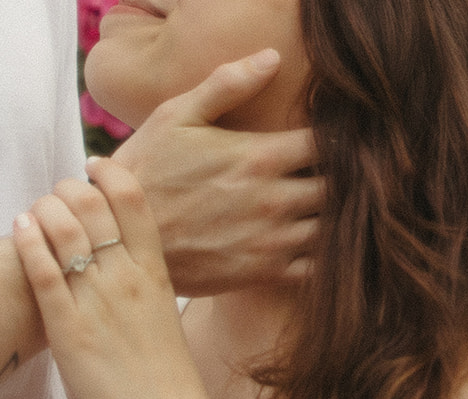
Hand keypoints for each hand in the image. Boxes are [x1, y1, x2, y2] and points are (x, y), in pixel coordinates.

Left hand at [12, 162, 213, 398]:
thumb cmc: (168, 379)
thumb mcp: (165, 315)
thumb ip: (144, 281)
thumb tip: (120, 257)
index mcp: (156, 273)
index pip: (132, 199)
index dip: (106, 172)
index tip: (91, 170)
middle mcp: (127, 278)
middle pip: (89, 204)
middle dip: (64, 190)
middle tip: (55, 201)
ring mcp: (97, 302)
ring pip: (61, 229)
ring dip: (41, 210)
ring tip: (33, 218)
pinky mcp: (69, 329)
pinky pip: (42, 271)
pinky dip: (26, 241)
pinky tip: (20, 229)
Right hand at [113, 50, 321, 295]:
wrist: (121, 235)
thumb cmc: (148, 169)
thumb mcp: (178, 115)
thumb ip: (228, 84)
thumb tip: (272, 57)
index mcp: (260, 156)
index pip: (328, 142)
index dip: (340, 137)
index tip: (337, 136)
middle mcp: (274, 199)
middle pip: (340, 187)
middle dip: (347, 179)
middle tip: (342, 174)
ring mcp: (273, 240)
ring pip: (335, 228)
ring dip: (339, 217)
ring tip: (333, 206)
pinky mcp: (265, 273)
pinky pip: (317, 268)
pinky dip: (326, 256)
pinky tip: (317, 242)